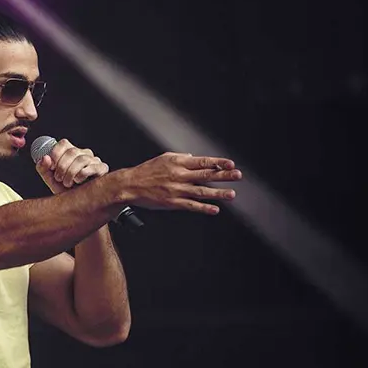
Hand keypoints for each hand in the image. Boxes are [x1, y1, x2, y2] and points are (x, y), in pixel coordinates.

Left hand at [36, 139, 109, 193]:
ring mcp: (94, 160)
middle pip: (72, 152)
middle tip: (59, 178)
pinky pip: (93, 167)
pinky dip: (82, 175)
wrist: (77, 204)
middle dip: (62, 166)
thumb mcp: (50, 179)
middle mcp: (84, 153)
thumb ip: (43, 168)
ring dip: (71, 173)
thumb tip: (45, 158)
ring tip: (67, 183)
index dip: (56, 154)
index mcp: (71, 152)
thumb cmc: (64, 189)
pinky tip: (78, 181)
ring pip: (81, 159)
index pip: (64, 144)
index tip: (51, 167)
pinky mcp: (102, 168)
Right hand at [121, 152, 241, 214]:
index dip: (218, 163)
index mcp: (178, 163)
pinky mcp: (172, 202)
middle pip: (206, 175)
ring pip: (201, 191)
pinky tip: (214, 209)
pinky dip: (203, 208)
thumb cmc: (146, 171)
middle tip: (237, 176)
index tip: (231, 164)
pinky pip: (191, 206)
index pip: (203, 162)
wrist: (130, 185)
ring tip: (231, 194)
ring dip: (218, 193)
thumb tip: (194, 157)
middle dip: (223, 176)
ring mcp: (177, 190)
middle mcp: (180, 175)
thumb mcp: (164, 158)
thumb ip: (181, 157)